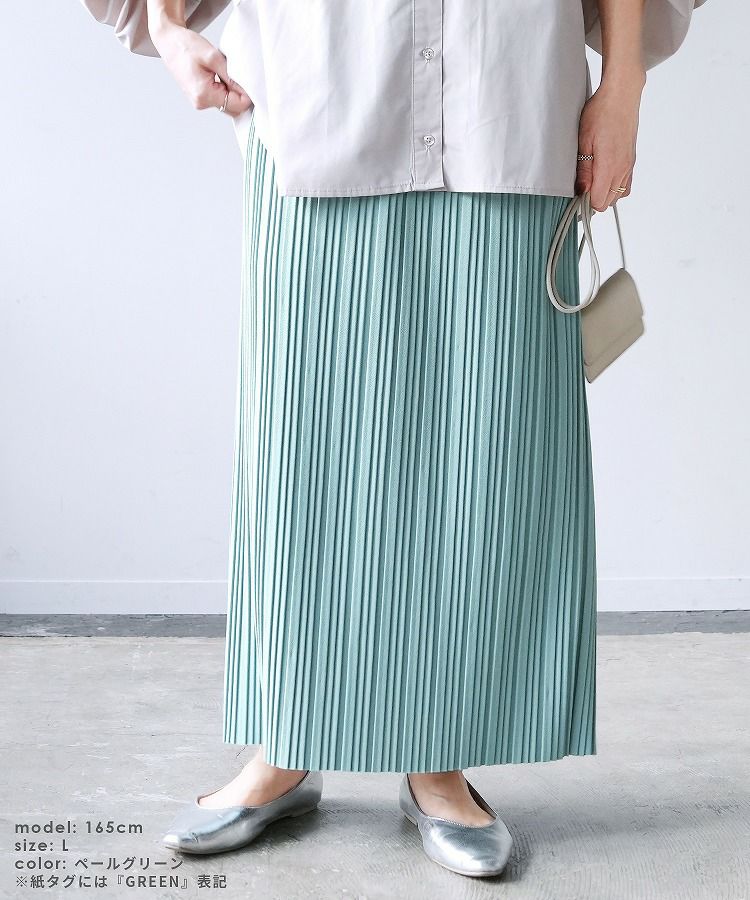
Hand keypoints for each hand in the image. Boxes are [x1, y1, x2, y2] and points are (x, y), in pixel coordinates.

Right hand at [149, 21, 252, 117]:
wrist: (169, 42)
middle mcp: (201, 103)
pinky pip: (220, 98)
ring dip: (231, 90)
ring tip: (222, 72)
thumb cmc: (185, 46)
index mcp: (204, 95)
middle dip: (239, 93)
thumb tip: (247, 89)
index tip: (246, 78)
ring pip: (227, 103)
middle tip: (234, 73)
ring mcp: (200, 102)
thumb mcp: (213, 57)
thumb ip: (231, 76)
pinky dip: (224, 88)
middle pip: (233, 108)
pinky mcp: (200, 98)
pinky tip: (218, 75)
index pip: (238, 105)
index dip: (246, 93)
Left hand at [575, 67, 644, 210]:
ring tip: (590, 180)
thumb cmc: (601, 112)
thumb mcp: (584, 140)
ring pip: (617, 196)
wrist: (622, 94)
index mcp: (610, 166)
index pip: (598, 203)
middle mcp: (622, 169)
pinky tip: (603, 176)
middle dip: (592, 200)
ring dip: (603, 194)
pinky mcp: (631, 161)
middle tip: (580, 187)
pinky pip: (624, 185)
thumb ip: (584, 170)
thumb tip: (581, 191)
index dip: (584, 203)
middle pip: (607, 203)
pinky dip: (613, 187)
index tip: (575, 195)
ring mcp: (628, 166)